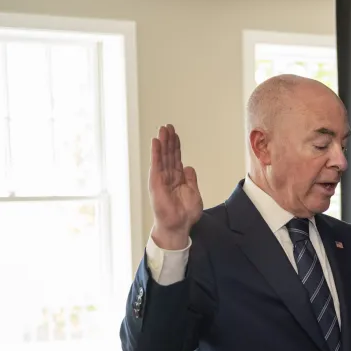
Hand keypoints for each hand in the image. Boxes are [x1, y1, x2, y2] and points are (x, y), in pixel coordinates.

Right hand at [148, 124, 201, 249]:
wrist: (178, 225)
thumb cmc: (185, 213)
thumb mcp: (193, 192)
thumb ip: (191, 179)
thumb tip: (189, 167)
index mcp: (177, 178)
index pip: (176, 158)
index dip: (176, 146)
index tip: (175, 134)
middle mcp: (168, 176)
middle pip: (169, 154)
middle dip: (169, 140)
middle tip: (168, 126)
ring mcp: (161, 179)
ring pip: (162, 157)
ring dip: (162, 142)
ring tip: (162, 129)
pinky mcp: (156, 182)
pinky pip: (156, 165)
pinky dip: (156, 153)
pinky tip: (156, 142)